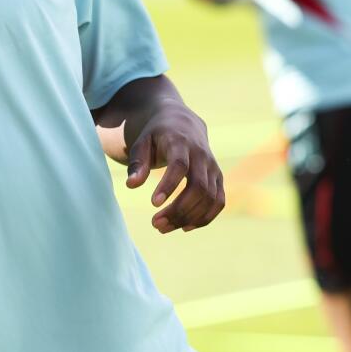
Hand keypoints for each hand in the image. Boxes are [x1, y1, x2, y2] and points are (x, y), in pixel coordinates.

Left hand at [124, 101, 224, 233]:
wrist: (183, 123)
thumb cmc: (157, 136)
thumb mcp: (142, 143)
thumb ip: (137, 163)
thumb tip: (131, 185)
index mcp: (181, 143)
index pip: (179, 165)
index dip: (168, 185)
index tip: (153, 204)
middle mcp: (202, 156)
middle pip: (198, 186)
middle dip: (179, 209)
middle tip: (155, 224)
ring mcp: (213, 168)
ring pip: (210, 198)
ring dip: (188, 217)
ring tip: (163, 228)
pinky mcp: (218, 179)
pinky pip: (218, 202)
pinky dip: (204, 217)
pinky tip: (184, 227)